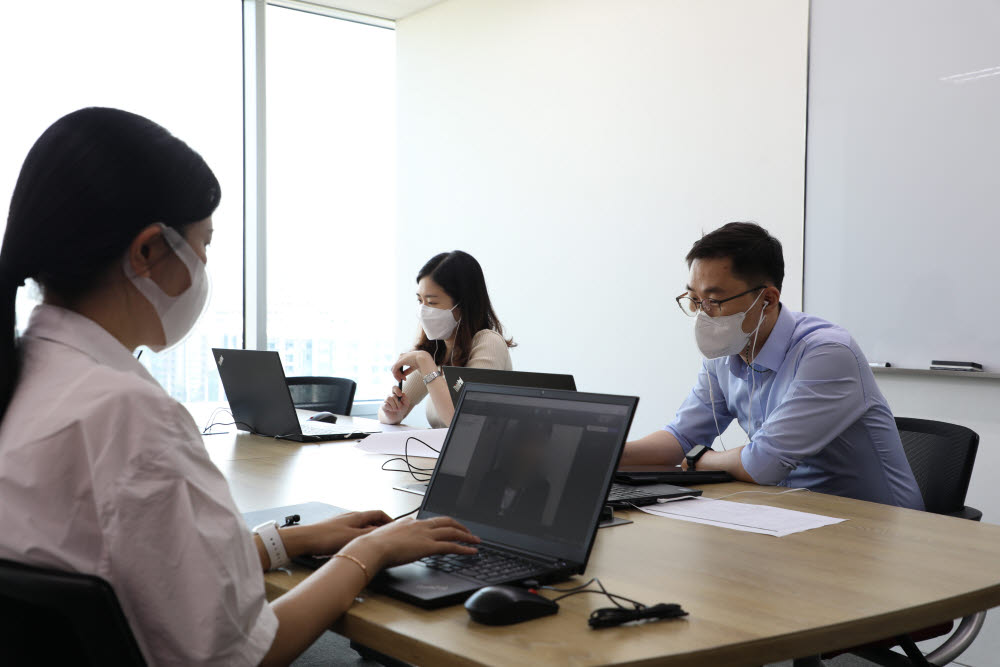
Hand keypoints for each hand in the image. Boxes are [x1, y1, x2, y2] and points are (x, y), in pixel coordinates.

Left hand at [301, 510, 392, 555]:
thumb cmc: (327, 537)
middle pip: (370, 520)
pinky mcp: (334, 529)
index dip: (389, 520)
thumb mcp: (354, 538)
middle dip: (379, 528)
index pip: (379, 514)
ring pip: (361, 526)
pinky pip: (352, 531)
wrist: (306, 539)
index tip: (395, 528)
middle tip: (385, 538)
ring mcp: (342, 522)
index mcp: (357, 516)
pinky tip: (355, 547)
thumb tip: (385, 534)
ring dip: (368, 533)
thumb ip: (370, 536)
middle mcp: (350, 516)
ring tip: (372, 544)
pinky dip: (358, 537)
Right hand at [349, 516, 479, 570]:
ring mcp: (425, 535)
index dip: (443, 524)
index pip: (431, 521)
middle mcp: (420, 525)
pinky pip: (451, 546)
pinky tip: (472, 552)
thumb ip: (392, 539)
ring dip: (466, 536)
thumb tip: (391, 544)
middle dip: (460, 526)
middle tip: (469, 532)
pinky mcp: (428, 546)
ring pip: (452, 531)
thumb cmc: (373, 545)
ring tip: (476, 541)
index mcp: (409, 522)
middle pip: (446, 521)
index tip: (449, 528)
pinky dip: (464, 548)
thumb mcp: (384, 538)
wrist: (372, 547)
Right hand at [381, 385, 410, 420]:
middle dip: (398, 403)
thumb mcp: (406, 404)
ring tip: (395, 409)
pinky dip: (390, 408)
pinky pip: (386, 405)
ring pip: (388, 399)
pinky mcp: (383, 406)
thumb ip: (406, 399)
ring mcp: (386, 400)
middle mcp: (390, 396)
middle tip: (399, 408)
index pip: (394, 387)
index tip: (400, 395)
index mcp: (396, 394)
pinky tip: (391, 410)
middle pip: (393, 395)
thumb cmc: (401, 408)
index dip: (397, 390)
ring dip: (394, 405)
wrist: (397, 416)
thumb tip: (403, 394)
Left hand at [391, 350, 433, 382]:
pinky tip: (401, 378)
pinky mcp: (399, 362)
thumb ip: (408, 370)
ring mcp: (400, 358)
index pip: (399, 364)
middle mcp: (401, 356)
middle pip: (396, 367)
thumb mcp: (413, 367)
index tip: (404, 378)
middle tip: (403, 380)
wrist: (423, 358)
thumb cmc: (421, 362)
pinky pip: (395, 369)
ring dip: (397, 376)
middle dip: (398, 375)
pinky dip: (396, 375)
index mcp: (405, 356)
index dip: (400, 372)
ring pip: (394, 369)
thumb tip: (403, 375)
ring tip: (404, 379)